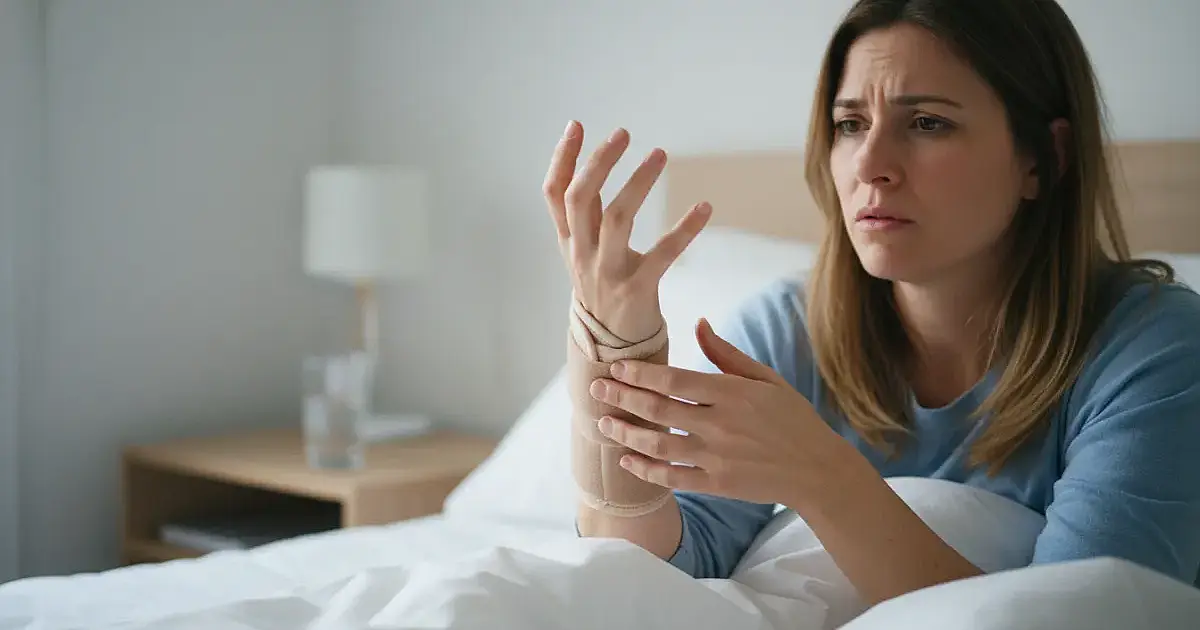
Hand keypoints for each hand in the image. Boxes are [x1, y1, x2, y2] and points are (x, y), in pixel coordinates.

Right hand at [543, 121, 711, 341]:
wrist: (613, 352)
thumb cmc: (604, 291)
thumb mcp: (585, 253)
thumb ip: (587, 216)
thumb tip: (592, 167)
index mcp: (570, 242)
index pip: (554, 195)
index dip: (562, 158)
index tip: (577, 125)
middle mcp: (583, 254)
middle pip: (580, 199)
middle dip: (598, 162)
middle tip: (623, 134)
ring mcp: (607, 273)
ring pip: (617, 218)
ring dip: (639, 183)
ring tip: (660, 155)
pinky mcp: (637, 290)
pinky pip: (663, 255)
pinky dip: (685, 229)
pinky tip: (704, 208)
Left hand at [587, 318, 851, 507]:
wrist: (816, 469)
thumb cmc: (791, 419)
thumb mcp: (766, 379)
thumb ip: (727, 354)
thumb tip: (698, 323)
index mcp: (732, 393)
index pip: (674, 379)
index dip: (640, 372)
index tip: (616, 365)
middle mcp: (720, 424)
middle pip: (658, 409)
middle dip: (622, 397)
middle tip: (596, 388)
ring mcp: (717, 457)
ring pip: (658, 444)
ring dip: (625, 433)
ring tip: (602, 423)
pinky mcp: (717, 484)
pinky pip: (672, 477)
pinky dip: (645, 469)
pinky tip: (626, 458)